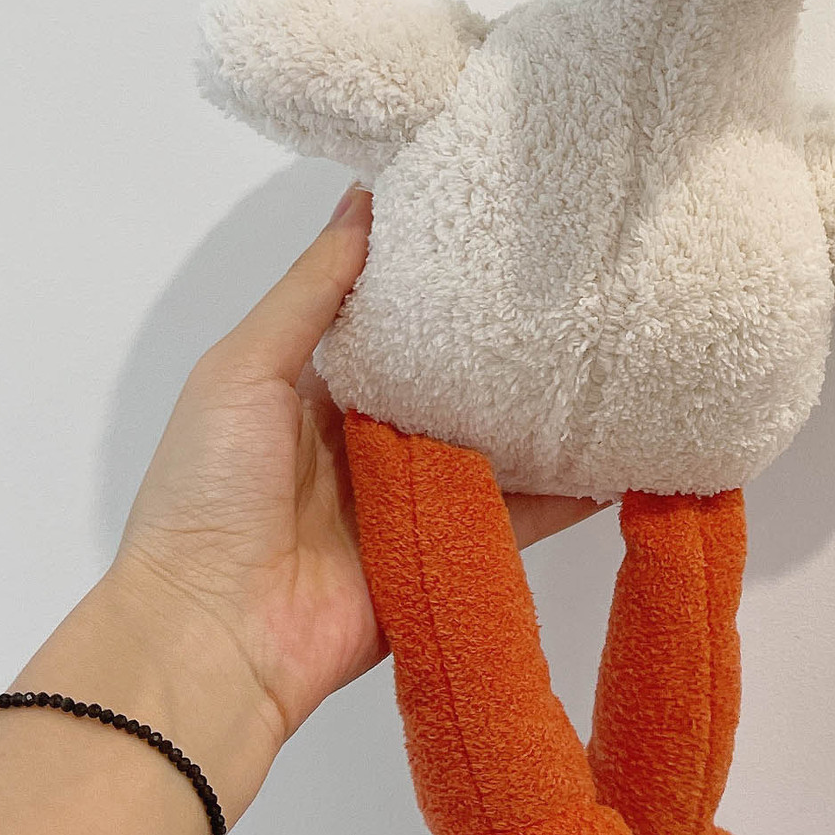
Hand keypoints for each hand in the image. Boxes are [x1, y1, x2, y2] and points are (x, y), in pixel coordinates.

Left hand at [92, 185, 599, 803]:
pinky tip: (625, 456)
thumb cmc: (209, 491)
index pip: (391, 315)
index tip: (500, 218)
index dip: (440, 273)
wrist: (213, 639)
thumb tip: (364, 196)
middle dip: (506, 339)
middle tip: (581, 280)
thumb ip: (310, 291)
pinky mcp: (451, 551)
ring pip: (497, 441)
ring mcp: (415, 496)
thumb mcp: (243, 369)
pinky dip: (571, 493)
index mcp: (316, 384)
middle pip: (454, 375)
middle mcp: (371, 435)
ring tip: (619, 355)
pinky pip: (522, 515)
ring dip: (547, 412)